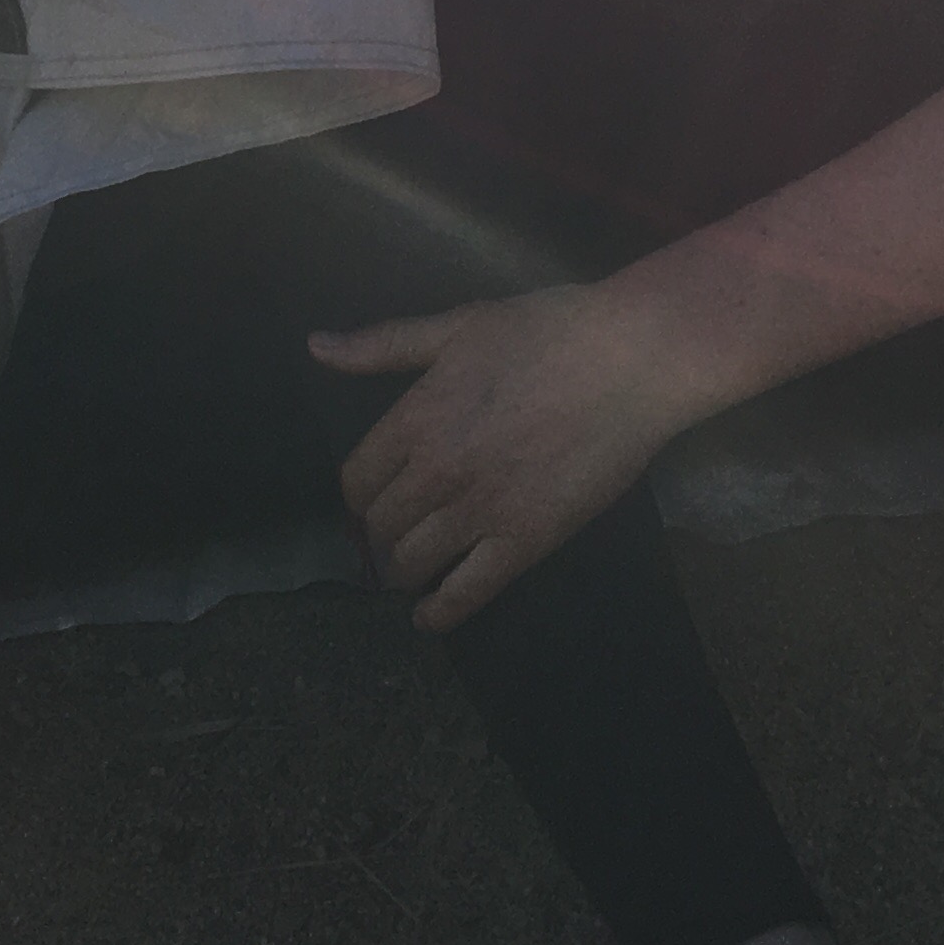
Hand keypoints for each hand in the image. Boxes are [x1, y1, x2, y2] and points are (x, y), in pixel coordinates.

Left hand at [311, 285, 707, 632]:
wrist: (628, 361)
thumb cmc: (546, 331)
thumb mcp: (458, 326)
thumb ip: (384, 345)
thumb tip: (315, 347)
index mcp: (415, 418)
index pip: (357, 480)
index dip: (361, 494)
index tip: (373, 497)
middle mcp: (435, 472)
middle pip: (380, 525)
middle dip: (382, 532)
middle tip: (397, 533)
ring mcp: (479, 511)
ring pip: (412, 562)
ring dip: (405, 569)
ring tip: (414, 567)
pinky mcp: (523, 542)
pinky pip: (466, 592)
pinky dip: (440, 612)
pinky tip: (429, 618)